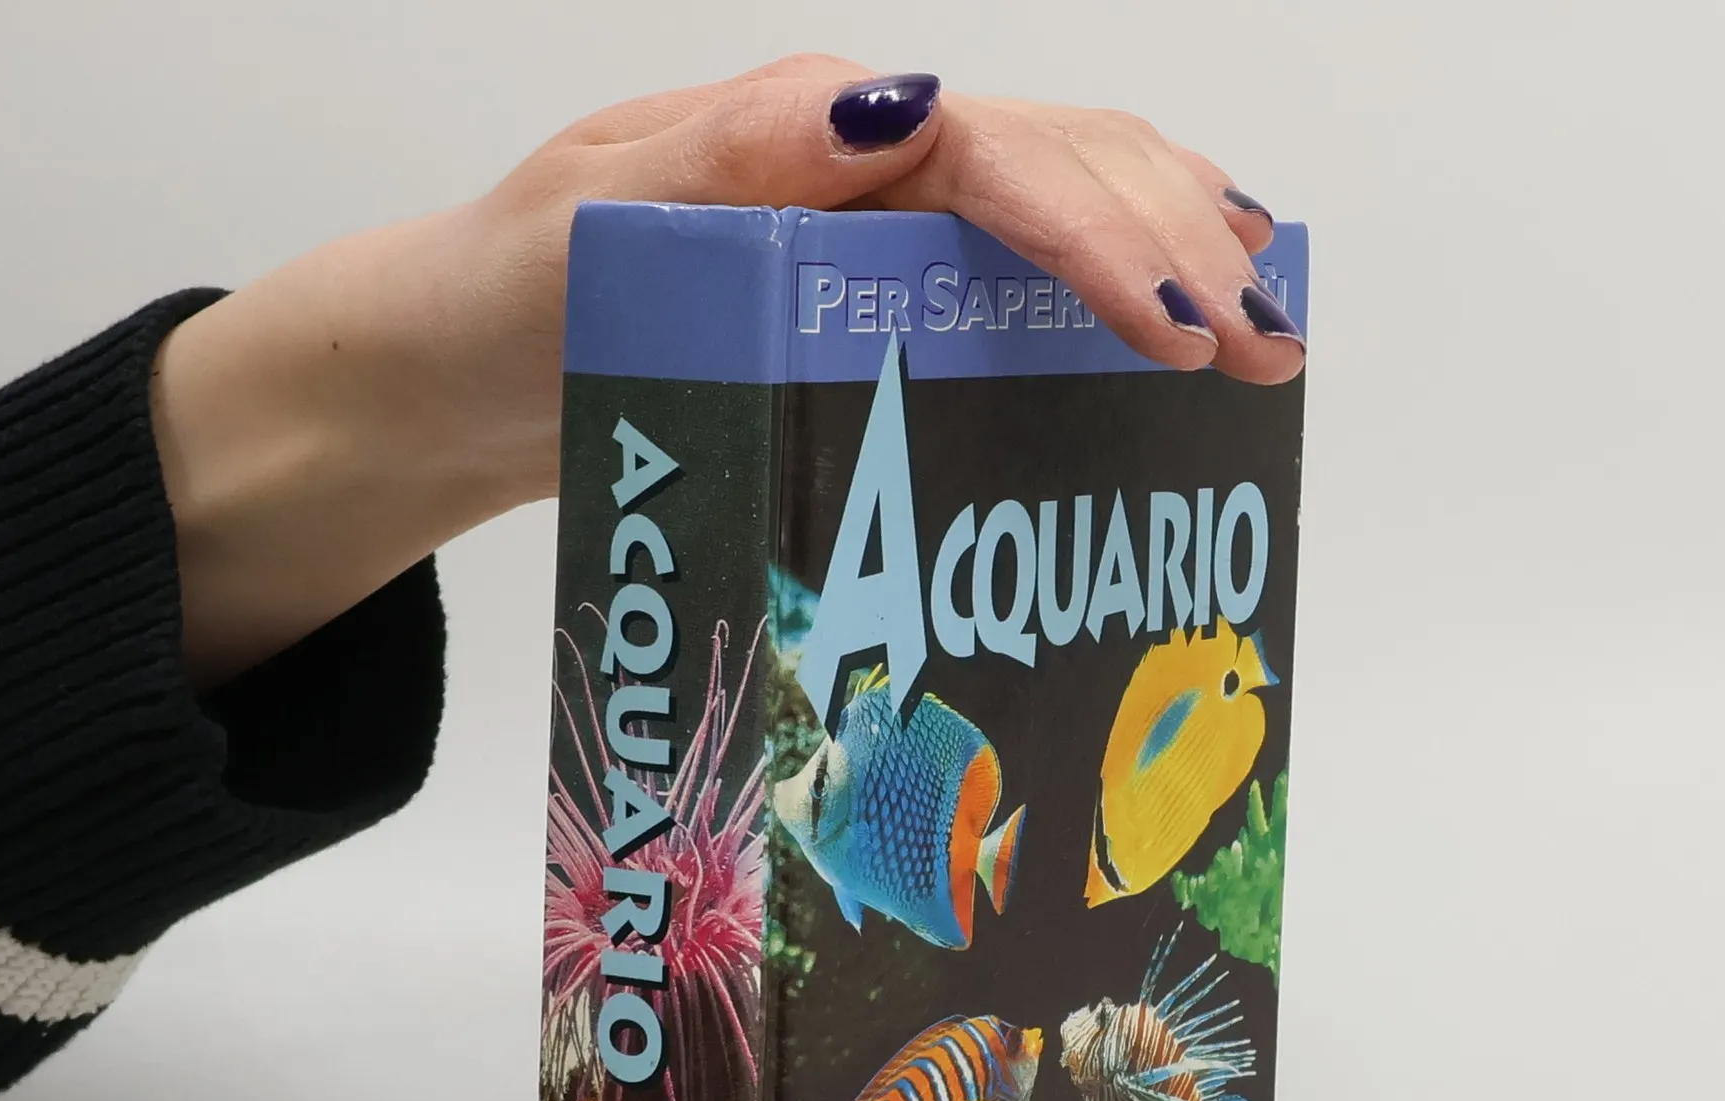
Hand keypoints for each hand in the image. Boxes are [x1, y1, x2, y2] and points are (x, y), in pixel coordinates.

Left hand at [153, 56, 1301, 686]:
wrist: (458, 371)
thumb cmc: (511, 297)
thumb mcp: (596, 218)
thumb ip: (734, 156)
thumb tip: (895, 104)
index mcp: (810, 133)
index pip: (999, 158)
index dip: (1099, 237)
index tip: (1174, 332)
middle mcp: (860, 166)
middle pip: (1066, 168)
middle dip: (1179, 249)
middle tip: (1266, 354)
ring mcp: (874, 229)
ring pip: (1064, 209)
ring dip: (1175, 258)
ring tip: (1265, 334)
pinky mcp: (874, 298)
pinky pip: (1016, 277)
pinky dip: (1109, 292)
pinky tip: (1166, 332)